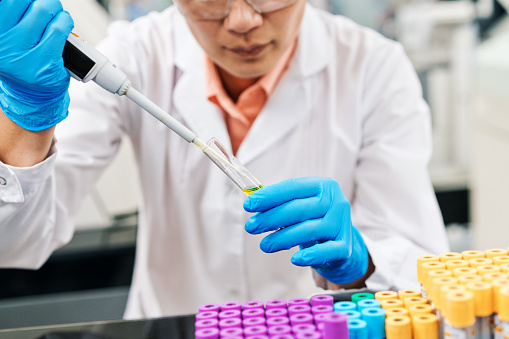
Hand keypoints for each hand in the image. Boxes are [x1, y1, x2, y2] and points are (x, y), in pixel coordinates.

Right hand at [0, 0, 73, 130]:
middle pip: (23, 1)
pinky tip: (64, 25)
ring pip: (43, 10)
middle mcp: (3, 44)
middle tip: (47, 9)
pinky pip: (59, 29)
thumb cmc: (21, 60)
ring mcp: (24, 54)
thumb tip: (32, 1)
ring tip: (57, 17)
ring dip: (55, 10)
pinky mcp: (46, 62)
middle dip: (41, 3)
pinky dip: (65, 21)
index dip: (24, 0)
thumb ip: (13, 17)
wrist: (33, 95)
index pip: (7, 2)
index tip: (30, 4)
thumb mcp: (8, 39)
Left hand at [243, 177, 368, 284]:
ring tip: (265, 245)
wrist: (338, 244)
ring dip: (283, 238)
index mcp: (324, 186)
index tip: (249, 205)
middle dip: (271, 218)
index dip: (270, 196)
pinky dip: (310, 255)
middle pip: (299, 209)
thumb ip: (279, 203)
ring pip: (309, 230)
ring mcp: (342, 224)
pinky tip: (295, 259)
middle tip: (251, 227)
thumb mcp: (299, 206)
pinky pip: (326, 251)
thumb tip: (252, 201)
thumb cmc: (312, 220)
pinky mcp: (345, 247)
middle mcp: (336, 202)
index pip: (293, 187)